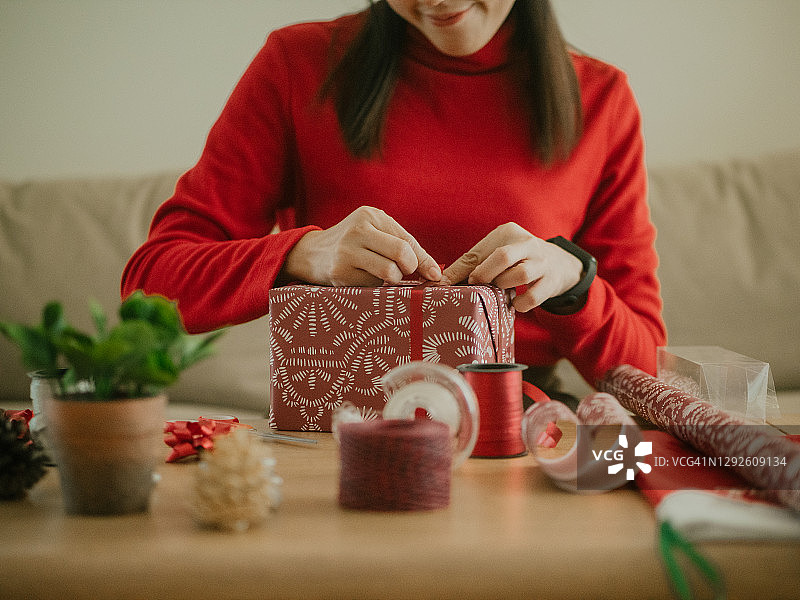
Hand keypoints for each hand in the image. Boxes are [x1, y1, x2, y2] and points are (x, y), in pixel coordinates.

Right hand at [282, 206, 441, 285]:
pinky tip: (363, 278)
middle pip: (402, 254)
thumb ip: (406, 248)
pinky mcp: (339, 273)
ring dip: (392, 280)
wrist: (311, 254)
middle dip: (409, 269)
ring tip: (382, 275)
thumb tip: (436, 273)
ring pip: (389, 272)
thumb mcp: (376, 234)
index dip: (424, 261)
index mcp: (370, 215)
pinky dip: (375, 286)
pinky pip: (372, 285)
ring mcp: (346, 251)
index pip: (408, 240)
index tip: (434, 276)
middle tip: (403, 273)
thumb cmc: (354, 244)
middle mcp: (358, 230)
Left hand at [442, 223, 582, 311]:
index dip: (462, 269)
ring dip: (503, 287)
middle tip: (476, 285)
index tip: (446, 284)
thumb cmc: (517, 259)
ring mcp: (542, 263)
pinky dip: (520, 304)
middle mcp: (527, 244)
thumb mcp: (496, 252)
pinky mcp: (551, 282)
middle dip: (484, 274)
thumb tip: (441, 280)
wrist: (560, 264)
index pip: (480, 250)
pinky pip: (533, 297)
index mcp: (508, 233)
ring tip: (498, 292)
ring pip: (519, 275)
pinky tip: (515, 304)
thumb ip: (472, 263)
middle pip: (502, 257)